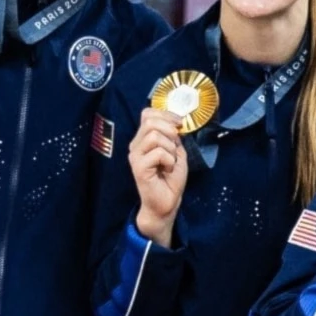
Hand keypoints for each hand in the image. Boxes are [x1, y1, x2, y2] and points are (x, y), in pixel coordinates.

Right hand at [128, 109, 187, 242]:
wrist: (167, 202)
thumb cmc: (171, 178)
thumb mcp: (177, 152)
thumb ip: (174, 137)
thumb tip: (176, 123)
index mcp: (143, 139)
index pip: (147, 114)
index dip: (166, 114)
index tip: (180, 124)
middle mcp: (136, 145)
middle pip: (151, 121)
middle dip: (170, 131)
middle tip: (175, 147)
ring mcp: (135, 156)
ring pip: (154, 136)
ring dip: (170, 148)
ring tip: (170, 161)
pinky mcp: (138, 167)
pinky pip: (158, 153)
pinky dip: (169, 160)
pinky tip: (167, 169)